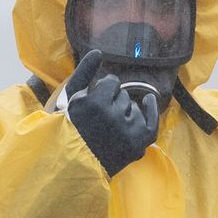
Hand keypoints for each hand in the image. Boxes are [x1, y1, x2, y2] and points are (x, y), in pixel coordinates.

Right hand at [64, 55, 160, 175]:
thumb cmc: (66, 130)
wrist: (71, 165)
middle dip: (114, 103)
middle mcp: (113, 117)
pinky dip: (151, 110)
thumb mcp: (68, 99)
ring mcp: (127, 132)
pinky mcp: (137, 145)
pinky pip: (151, 122)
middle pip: (124, 96)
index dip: (104, 91)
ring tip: (111, 127)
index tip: (95, 103)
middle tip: (100, 120)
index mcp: (95, 104)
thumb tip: (99, 51)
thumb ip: (83, 73)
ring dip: (126, 113)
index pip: (112, 82)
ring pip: (135, 108)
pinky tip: (148, 100)